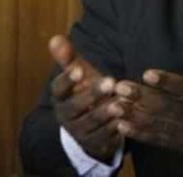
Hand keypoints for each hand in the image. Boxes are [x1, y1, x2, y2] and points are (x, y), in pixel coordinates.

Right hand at [49, 34, 124, 161]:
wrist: (92, 124)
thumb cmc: (86, 91)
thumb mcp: (79, 74)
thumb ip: (69, 58)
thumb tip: (56, 37)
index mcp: (60, 97)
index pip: (58, 89)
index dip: (67, 80)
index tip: (79, 70)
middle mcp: (66, 115)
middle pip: (74, 107)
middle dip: (92, 95)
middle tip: (111, 82)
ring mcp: (78, 132)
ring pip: (90, 123)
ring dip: (105, 113)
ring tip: (120, 102)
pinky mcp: (93, 144)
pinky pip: (103, 137)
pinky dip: (114, 129)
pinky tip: (126, 119)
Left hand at [114, 30, 182, 160]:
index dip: (168, 82)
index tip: (148, 74)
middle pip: (167, 106)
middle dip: (142, 97)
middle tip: (120, 87)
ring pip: (159, 123)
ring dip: (135, 115)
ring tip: (114, 105)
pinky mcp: (181, 144)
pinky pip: (158, 139)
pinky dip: (140, 134)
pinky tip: (122, 126)